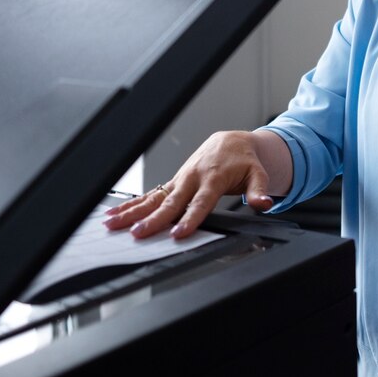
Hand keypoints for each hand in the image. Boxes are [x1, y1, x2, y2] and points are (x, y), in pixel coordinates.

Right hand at [103, 130, 275, 239]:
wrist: (231, 142)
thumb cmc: (244, 160)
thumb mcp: (258, 174)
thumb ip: (259, 191)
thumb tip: (264, 204)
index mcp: (213, 178)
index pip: (200, 202)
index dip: (190, 217)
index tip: (179, 233)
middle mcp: (192, 179)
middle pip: (171, 202)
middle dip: (154, 219)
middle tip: (139, 234)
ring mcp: (179, 180)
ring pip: (154, 198)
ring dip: (132, 212)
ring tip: (113, 224)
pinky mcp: (172, 182)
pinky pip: (149, 194)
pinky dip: (130, 205)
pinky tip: (113, 215)